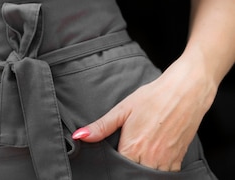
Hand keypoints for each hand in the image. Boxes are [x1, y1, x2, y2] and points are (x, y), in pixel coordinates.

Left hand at [72, 58, 215, 170]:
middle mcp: (150, 159)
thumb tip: (79, 136)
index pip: (118, 167)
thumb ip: (101, 127)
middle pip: (133, 173)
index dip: (114, 163)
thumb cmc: (152, 98)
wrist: (184, 92)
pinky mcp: (179, 160)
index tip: (114, 154)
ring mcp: (166, 162)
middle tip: (128, 149)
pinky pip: (166, 174)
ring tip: (140, 151)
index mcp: (133, 147)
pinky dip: (158, 168)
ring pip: (149, 175)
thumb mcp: (122, 109)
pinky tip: (153, 155)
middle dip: (128, 166)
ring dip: (142, 167)